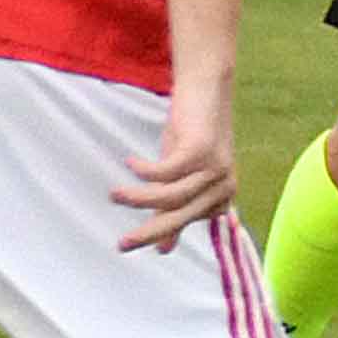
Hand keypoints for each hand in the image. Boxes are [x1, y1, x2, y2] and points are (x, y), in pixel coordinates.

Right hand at [114, 89, 237, 249]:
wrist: (205, 88)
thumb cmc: (190, 134)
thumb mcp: (180, 176)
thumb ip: (174, 210)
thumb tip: (164, 249)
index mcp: (221, 198)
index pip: (184, 223)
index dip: (157, 232)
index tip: (129, 240)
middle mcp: (224, 187)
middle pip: (181, 217)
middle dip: (148, 233)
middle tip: (122, 245)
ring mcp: (215, 169)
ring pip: (171, 197)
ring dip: (138, 198)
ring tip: (114, 195)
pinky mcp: (201, 151)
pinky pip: (166, 172)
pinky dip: (144, 171)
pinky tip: (130, 164)